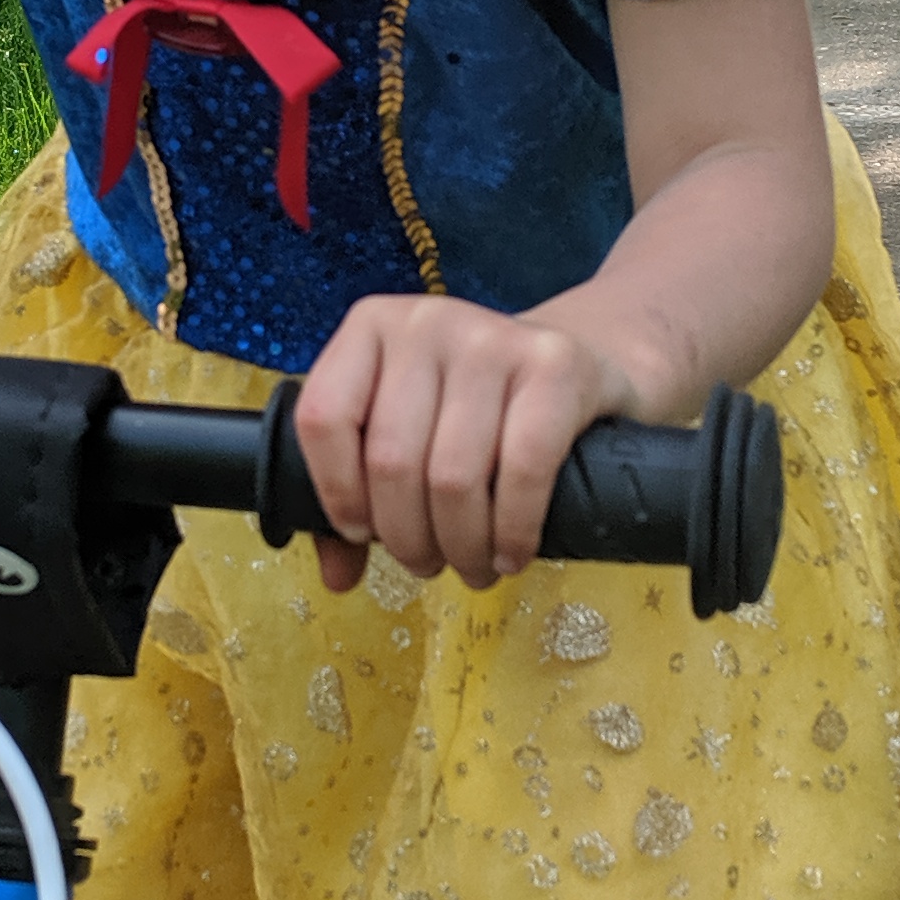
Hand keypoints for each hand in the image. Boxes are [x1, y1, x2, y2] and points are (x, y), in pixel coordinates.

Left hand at [293, 298, 638, 593]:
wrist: (574, 369)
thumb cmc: (475, 412)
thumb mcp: (408, 432)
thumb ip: (359, 495)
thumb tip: (337, 578)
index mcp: (371, 327)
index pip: (325, 418)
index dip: (337, 493)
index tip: (363, 534)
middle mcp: (427, 321)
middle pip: (391, 459)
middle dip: (407, 537)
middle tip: (428, 565)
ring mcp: (494, 338)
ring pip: (453, 475)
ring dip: (461, 546)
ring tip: (472, 567)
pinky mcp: (557, 365)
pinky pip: (523, 469)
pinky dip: (513, 530)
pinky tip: (511, 554)